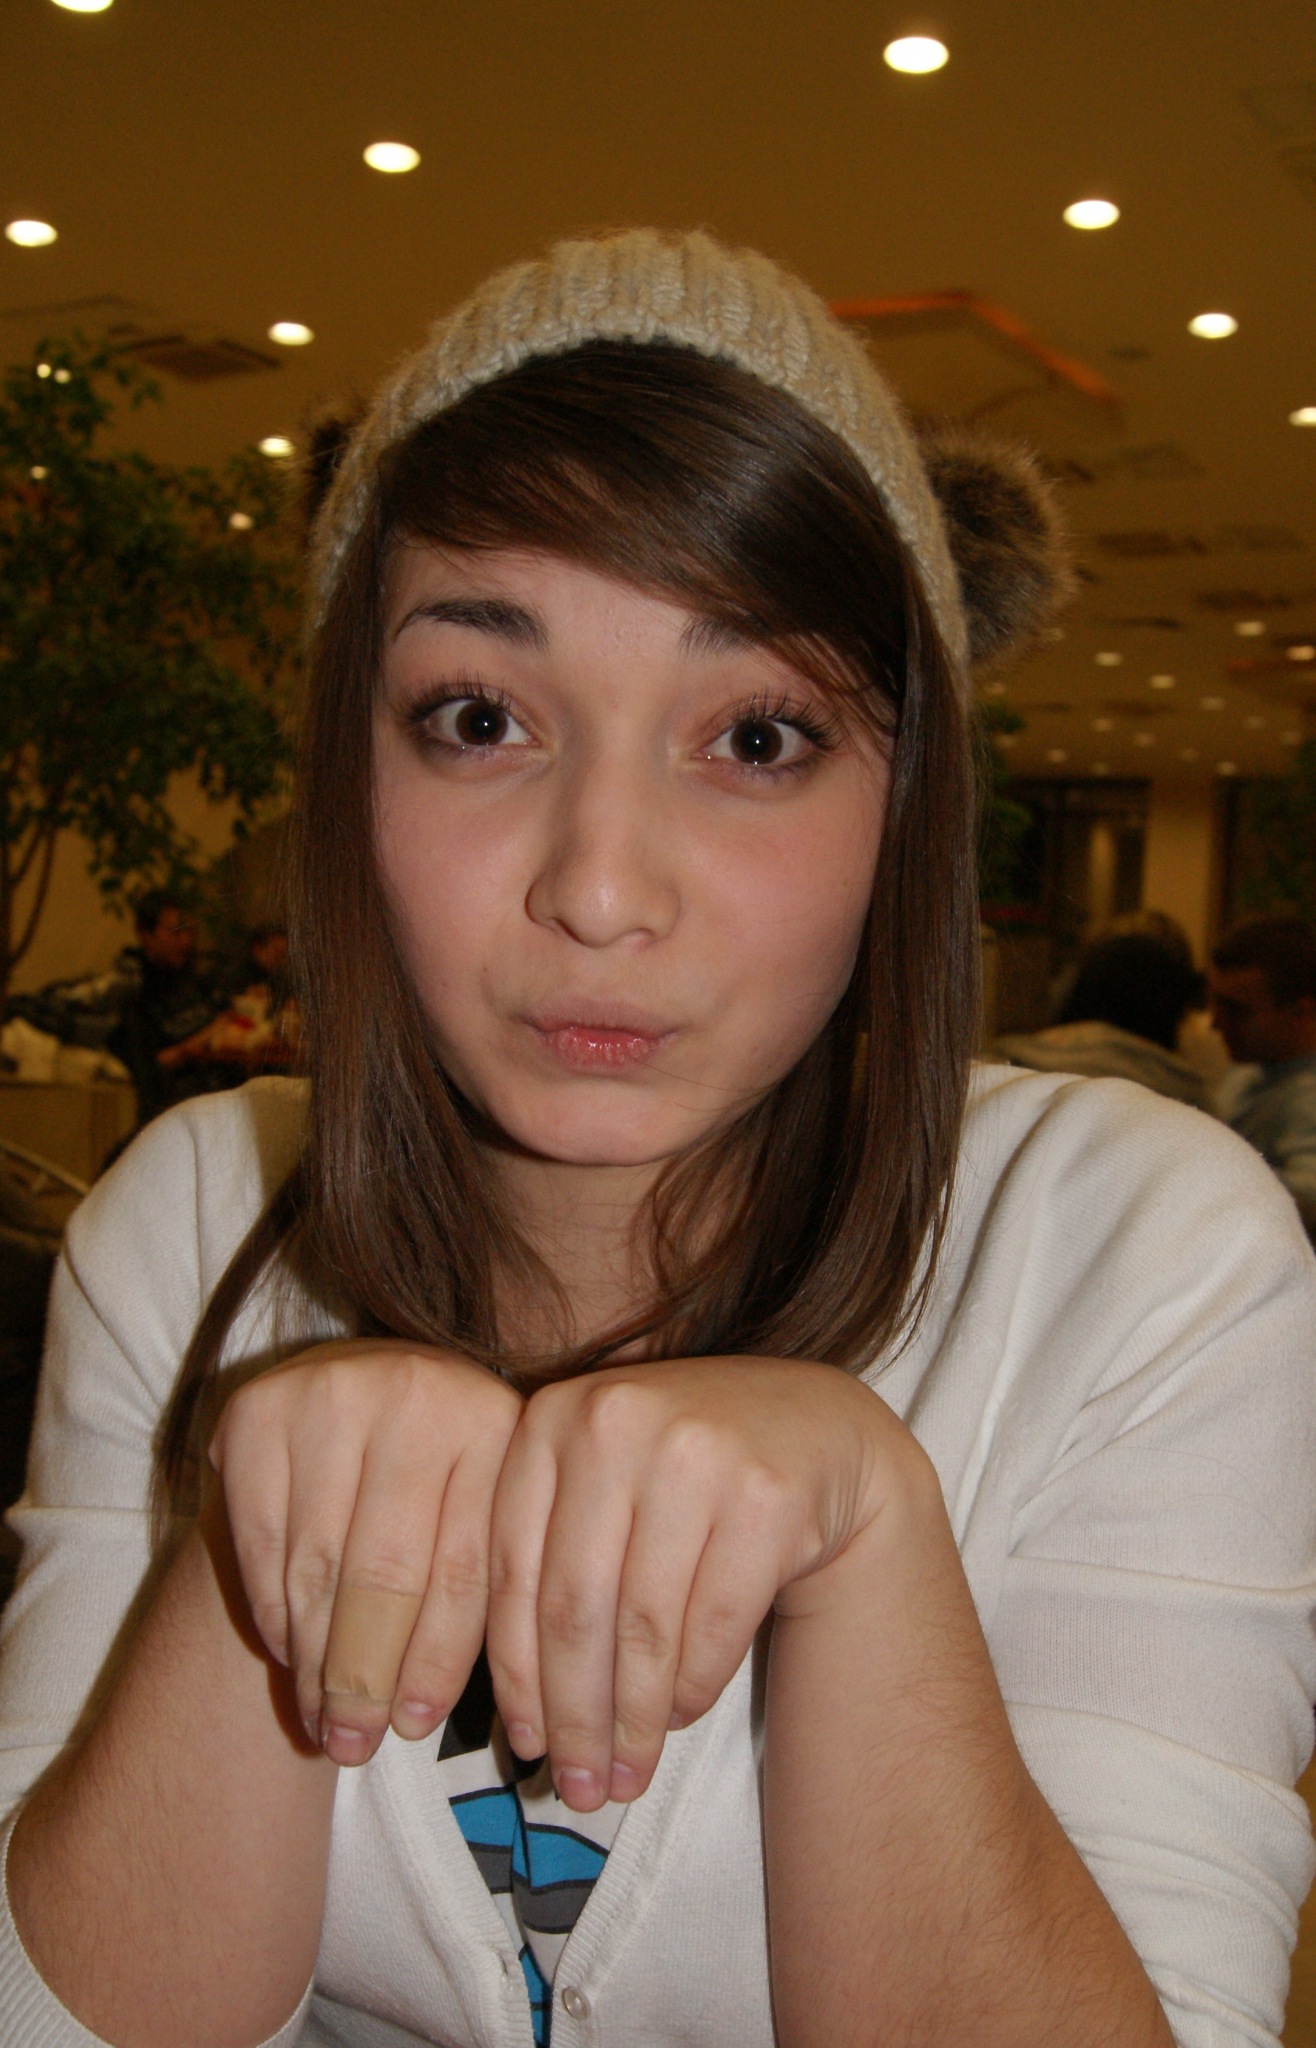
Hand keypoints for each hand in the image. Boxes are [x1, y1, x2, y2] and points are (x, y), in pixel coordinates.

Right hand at [209, 1340, 523, 1765]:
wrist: (344, 1392)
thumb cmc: (429, 1482)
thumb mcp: (476, 1512)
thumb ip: (489, 1592)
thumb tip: (519, 1735)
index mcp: (498, 1423)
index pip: (468, 1570)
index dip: (440, 1663)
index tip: (415, 1730)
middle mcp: (422, 1393)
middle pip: (388, 1574)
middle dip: (369, 1679)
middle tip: (355, 1746)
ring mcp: (333, 1393)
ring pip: (320, 1567)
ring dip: (317, 1663)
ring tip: (323, 1724)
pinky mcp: (257, 1409)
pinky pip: (263, 1544)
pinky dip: (274, 1613)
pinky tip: (289, 1655)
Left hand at [484, 1356, 925, 1811]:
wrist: (811, 1428)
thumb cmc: (679, 1476)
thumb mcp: (597, 1482)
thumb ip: (547, 1561)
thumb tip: (523, 1725)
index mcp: (552, 1417)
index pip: (511, 1572)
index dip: (514, 1675)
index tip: (525, 1747)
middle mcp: (617, 1420)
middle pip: (574, 1608)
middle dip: (574, 1716)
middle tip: (578, 1788)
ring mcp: (696, 1452)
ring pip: (646, 1627)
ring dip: (634, 1721)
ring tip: (626, 1776)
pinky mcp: (767, 1496)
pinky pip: (714, 1628)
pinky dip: (691, 1688)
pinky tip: (677, 1717)